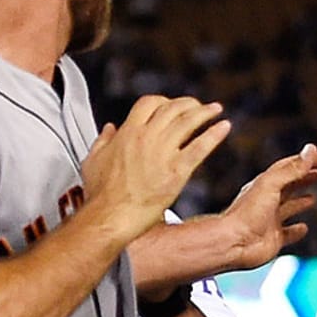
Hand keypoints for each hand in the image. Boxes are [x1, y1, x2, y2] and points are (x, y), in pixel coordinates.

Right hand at [83, 96, 231, 242]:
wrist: (111, 216)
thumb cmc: (102, 195)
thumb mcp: (93, 160)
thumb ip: (103, 141)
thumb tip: (109, 130)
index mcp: (128, 133)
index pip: (150, 103)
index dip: (163, 101)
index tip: (169, 105)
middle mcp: (147, 138)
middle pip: (173, 108)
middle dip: (188, 104)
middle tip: (197, 106)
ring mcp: (163, 153)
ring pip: (189, 122)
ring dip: (205, 113)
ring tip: (215, 110)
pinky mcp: (177, 171)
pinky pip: (200, 147)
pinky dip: (214, 135)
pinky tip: (223, 128)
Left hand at [221, 143, 316, 269]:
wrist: (232, 242)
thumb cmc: (247, 213)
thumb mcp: (272, 185)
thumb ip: (292, 169)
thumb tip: (311, 150)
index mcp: (265, 184)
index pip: (288, 167)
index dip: (304, 161)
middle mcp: (267, 201)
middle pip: (288, 186)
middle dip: (303, 178)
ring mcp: (270, 220)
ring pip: (289, 207)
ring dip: (300, 202)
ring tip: (312, 197)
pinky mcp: (273, 239)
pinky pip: (288, 234)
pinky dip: (296, 231)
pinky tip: (303, 228)